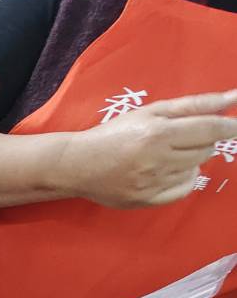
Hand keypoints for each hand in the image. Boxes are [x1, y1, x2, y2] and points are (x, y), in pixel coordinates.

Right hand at [61, 89, 236, 208]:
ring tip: (166, 154)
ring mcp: (152, 183)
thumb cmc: (115, 133)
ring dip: (189, 159)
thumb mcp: (151, 112)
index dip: (229, 126)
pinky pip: (184, 189)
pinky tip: (167, 170)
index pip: (210, 128)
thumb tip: (233, 98)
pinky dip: (184, 178)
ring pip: (196, 168)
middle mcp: (157, 159)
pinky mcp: (147, 200)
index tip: (235, 126)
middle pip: (206, 149)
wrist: (77, 164)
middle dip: (201, 141)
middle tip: (180, 137)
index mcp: (158, 133)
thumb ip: (193, 105)